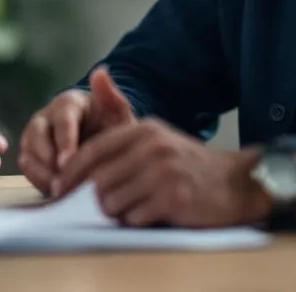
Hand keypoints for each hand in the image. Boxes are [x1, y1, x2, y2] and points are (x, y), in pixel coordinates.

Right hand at [18, 67, 134, 195]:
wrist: (104, 141)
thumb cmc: (112, 128)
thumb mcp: (119, 115)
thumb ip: (113, 98)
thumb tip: (100, 71)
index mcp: (68, 103)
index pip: (62, 120)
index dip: (64, 142)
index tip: (68, 163)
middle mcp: (47, 116)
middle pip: (36, 135)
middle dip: (47, 160)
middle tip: (62, 182)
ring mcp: (36, 135)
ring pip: (28, 151)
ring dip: (41, 172)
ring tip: (60, 190)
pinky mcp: (31, 152)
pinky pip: (26, 165)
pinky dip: (37, 179)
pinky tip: (55, 192)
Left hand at [55, 118, 267, 227]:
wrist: (235, 184)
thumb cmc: (186, 164)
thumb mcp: (155, 134)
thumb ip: (120, 111)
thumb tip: (97, 72)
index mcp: (144, 131)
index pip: (92, 153)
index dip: (71, 174)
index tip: (59, 190)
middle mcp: (153, 149)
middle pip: (98, 182)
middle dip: (94, 199)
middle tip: (100, 206)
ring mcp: (164, 174)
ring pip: (113, 203)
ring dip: (116, 212)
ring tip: (131, 208)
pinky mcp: (174, 200)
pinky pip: (135, 219)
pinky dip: (136, 222)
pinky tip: (151, 215)